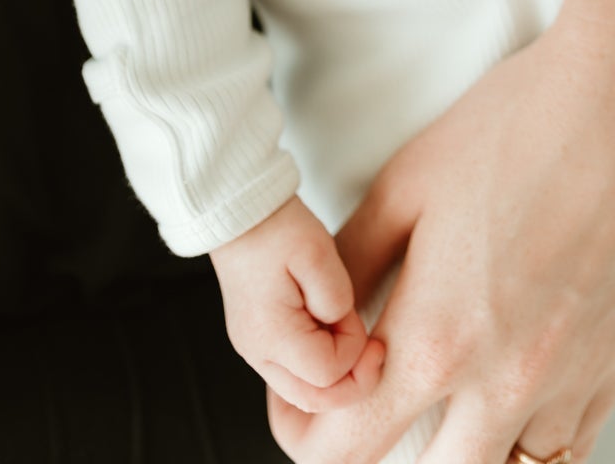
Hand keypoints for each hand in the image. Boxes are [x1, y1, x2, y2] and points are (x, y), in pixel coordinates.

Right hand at [208, 194, 383, 414]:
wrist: (242, 214)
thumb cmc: (278, 229)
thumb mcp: (319, 253)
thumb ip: (337, 299)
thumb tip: (342, 327)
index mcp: (271, 335)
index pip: (328, 373)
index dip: (355, 350)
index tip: (355, 314)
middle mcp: (257, 352)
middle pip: (314, 399)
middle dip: (352, 379)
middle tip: (373, 346)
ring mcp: (254, 350)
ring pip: (304, 392)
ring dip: (335, 372)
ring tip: (346, 329)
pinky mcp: (259, 340)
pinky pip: (294, 371)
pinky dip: (318, 362)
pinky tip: (327, 329)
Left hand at [266, 0, 614, 463]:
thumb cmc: (523, 124)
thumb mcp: (408, 181)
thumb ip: (353, 259)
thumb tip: (321, 309)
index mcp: (435, 339)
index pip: (345, 450)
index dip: (306, 434)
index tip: (306, 409)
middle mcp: (501, 383)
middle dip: (387, 448)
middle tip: (378, 400)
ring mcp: (567, 384)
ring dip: (465, 448)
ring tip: (451, 395)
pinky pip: (566, 451)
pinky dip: (532, 440)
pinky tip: (516, 394)